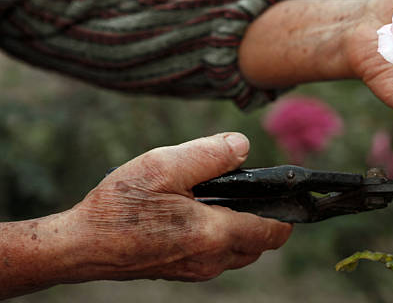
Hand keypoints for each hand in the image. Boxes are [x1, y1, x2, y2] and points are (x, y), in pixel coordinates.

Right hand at [69, 133, 291, 280]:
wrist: (82, 245)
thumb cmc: (119, 206)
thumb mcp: (164, 165)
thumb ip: (210, 154)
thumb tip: (243, 145)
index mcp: (213, 234)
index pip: (272, 233)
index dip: (285, 214)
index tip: (283, 194)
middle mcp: (210, 260)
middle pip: (258, 245)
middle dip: (262, 219)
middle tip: (243, 190)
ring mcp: (195, 270)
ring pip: (238, 253)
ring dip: (240, 228)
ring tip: (216, 198)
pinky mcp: (181, 271)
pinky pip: (215, 256)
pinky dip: (219, 237)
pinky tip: (195, 213)